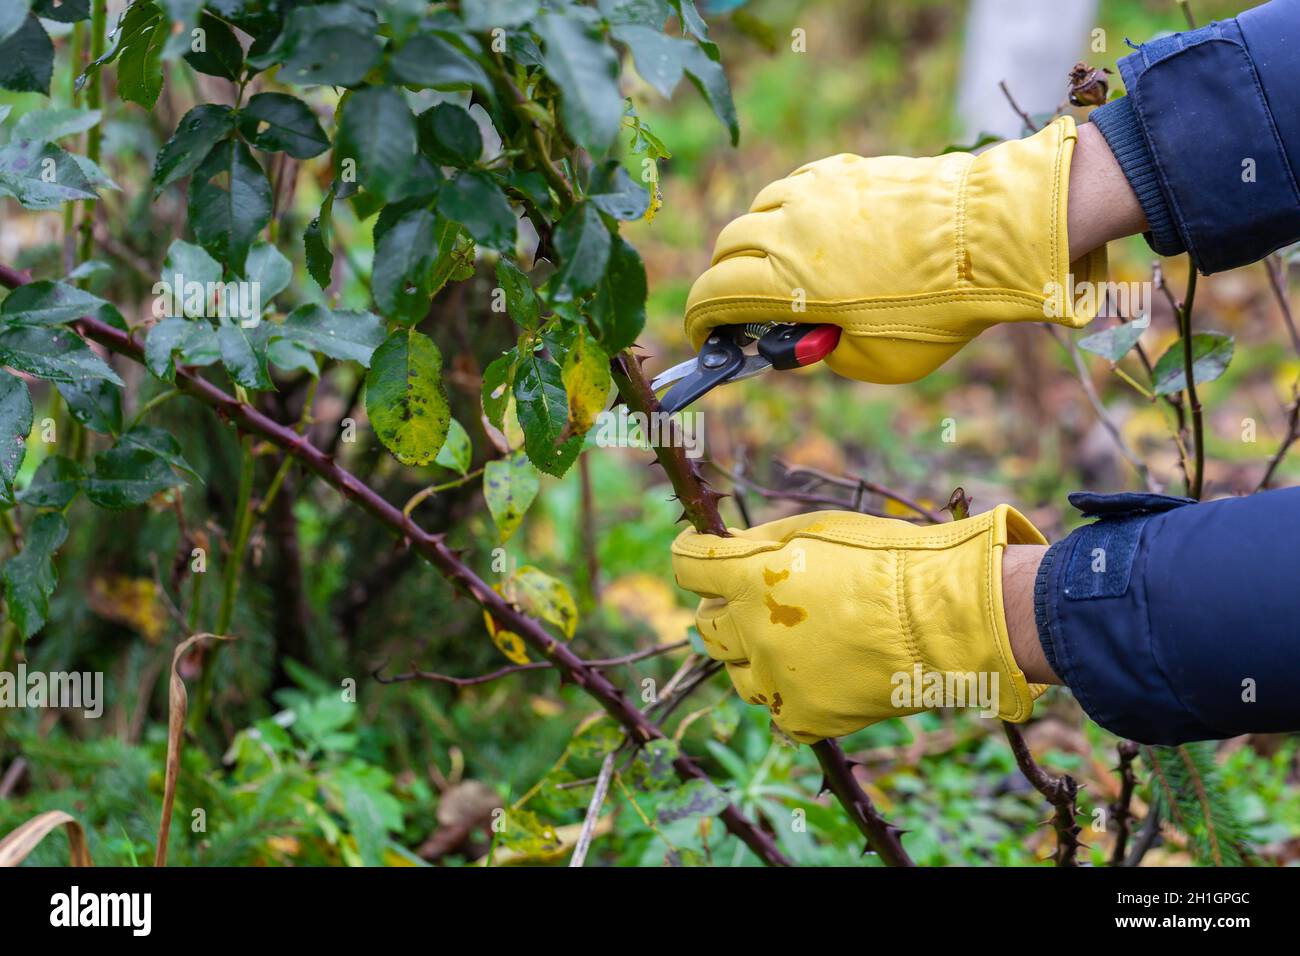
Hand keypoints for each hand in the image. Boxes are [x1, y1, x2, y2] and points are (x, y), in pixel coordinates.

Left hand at [670, 506, 1049, 742]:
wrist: (943, 618)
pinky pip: (775, 709)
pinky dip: (785, 691)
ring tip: (788, 638)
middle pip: (706, 626)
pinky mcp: (803, 718)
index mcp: (751, 579)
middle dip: (720, 608)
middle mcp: (752, 632)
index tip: (695, 550)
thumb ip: (763, 539)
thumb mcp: (819, 529)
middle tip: (747, 599)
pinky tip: (811, 672)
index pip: (689, 566)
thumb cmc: (888, 560)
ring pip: (735, 672)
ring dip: (749, 653)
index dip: (689, 554)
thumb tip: (727, 543)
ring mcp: (776, 679)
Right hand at [684, 117, 1109, 383]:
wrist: (993, 237)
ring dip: (755, 241)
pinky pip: (797, 187)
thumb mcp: (874, 361)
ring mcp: (816, 193)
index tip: (706, 335)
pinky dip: (791, 211)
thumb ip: (826, 351)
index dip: (700, 320)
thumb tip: (810, 335)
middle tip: (741, 303)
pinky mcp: (846, 171)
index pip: (713, 295)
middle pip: (727, 248)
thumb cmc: (937, 310)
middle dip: (724, 279)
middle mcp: (789, 230)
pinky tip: (815, 229)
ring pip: (758, 211)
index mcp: (788, 283)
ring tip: (778, 264)